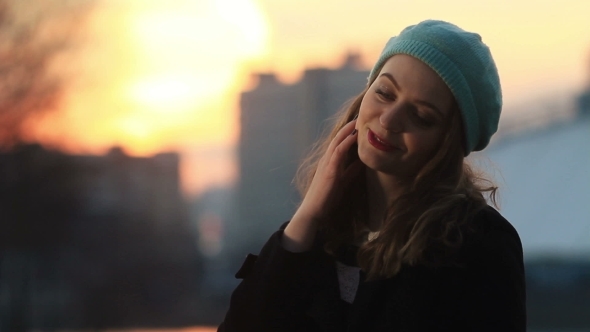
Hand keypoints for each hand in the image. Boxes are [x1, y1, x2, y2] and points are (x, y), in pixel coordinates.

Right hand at [282, 118, 362, 251]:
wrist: (314, 210)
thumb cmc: (327, 197)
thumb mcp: (342, 181)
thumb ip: (351, 171)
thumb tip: (362, 162)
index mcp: (329, 161)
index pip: (338, 143)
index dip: (347, 133)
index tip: (358, 124)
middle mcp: (326, 159)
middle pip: (337, 138)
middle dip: (348, 127)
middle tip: (360, 117)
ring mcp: (327, 164)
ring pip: (337, 142)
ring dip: (347, 131)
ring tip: (358, 122)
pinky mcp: (330, 170)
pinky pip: (338, 152)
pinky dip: (346, 143)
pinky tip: (354, 137)